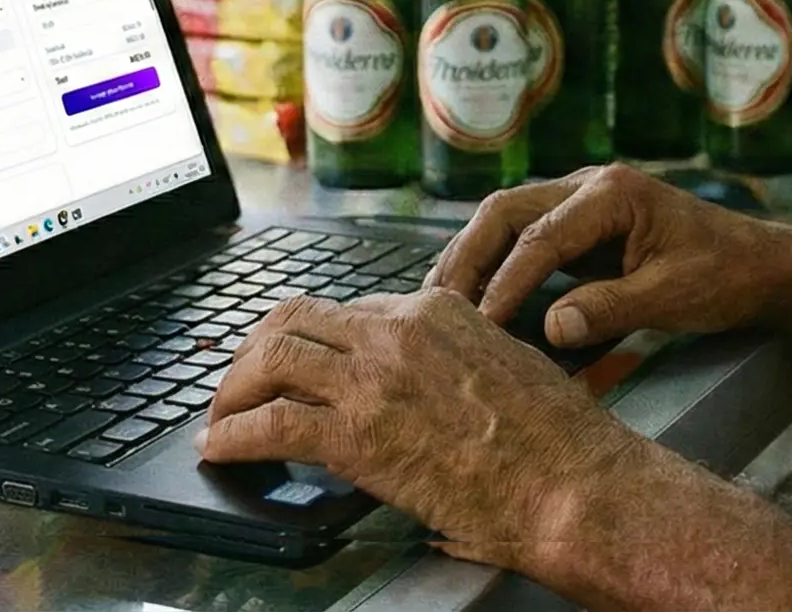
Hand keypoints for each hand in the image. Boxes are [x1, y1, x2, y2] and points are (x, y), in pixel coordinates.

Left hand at [199, 290, 640, 567]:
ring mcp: (372, 380)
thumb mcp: (504, 363)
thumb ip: (452, 357)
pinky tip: (221, 451)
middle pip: (293, 320)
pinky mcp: (356, 435)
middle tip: (241, 383)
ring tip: (221, 419)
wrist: (571, 482)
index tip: (293, 361)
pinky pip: (270, 425)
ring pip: (270, 361)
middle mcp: (395, 332)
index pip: (344, 310)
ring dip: (233, 392)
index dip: (308, 338)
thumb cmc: (556, 438)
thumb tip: (422, 383)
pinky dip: (234, 437)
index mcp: (433, 310)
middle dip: (256, 352)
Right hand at [429, 164, 790, 349]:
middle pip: (504, 212)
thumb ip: (612, 310)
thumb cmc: (725, 276)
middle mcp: (588, 185)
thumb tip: (551, 329)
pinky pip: (523, 236)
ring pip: (506, 219)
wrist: (760, 266)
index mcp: (612, 194)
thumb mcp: (674, 298)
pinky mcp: (579, 224)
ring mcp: (580, 200)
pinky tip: (472, 296)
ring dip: (471, 257)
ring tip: (438, 303)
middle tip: (434, 308)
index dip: (505, 283)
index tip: (480, 326)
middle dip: (466, 258)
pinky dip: (494, 263)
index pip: (540, 237)